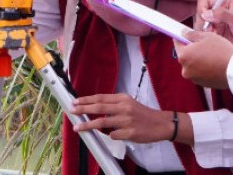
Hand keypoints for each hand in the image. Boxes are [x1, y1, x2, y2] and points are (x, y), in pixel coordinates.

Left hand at [70, 93, 189, 143]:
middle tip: (72, 110)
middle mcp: (124, 107)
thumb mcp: (129, 104)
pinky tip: (110, 135)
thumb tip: (96, 109)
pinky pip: (113, 135)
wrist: (160, 124)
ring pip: (102, 122)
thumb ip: (114, 105)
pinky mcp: (130, 132)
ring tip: (78, 127)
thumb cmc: (143, 114)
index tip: (76, 101)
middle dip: (83, 109)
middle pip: (99, 107)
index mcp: (123, 99)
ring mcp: (127, 120)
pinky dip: (109, 135)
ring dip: (88, 125)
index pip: (101, 97)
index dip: (87, 99)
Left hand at [174, 31, 232, 88]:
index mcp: (184, 56)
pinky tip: (214, 63)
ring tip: (212, 54)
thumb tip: (183, 33)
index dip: (181, 37)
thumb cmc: (221, 51)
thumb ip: (192, 34)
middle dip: (192, 49)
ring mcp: (194, 78)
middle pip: (185, 55)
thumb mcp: (206, 36)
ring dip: (198, 59)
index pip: (177, 43)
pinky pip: (200, 72)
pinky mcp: (202, 84)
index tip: (184, 34)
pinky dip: (204, 68)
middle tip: (204, 43)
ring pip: (193, 64)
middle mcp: (185, 69)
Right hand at [196, 0, 232, 56]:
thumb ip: (221, 14)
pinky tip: (215, 40)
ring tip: (214, 36)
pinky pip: (206, 34)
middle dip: (202, 23)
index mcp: (225, 2)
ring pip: (202, 25)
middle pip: (201, 14)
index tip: (205, 20)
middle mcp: (219, 11)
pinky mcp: (217, 34)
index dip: (202, 10)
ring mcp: (217, 23)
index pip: (204, 2)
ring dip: (204, 31)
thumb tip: (205, 14)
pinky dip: (207, 37)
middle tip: (209, 30)